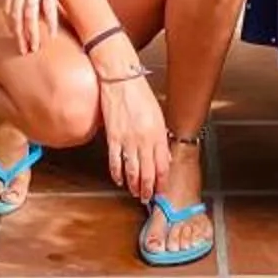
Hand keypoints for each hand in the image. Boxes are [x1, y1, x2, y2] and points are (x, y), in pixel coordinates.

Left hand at [6, 0, 71, 54]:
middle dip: (19, 34)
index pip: (7, 6)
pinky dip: (47, 22)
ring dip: (31, 34)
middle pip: (15, 14)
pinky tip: (50, 34)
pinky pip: (46, 6)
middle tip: (23, 50)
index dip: (11, 24)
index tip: (16, 36)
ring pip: (29, 14)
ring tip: (34, 48)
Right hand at [96, 63, 169, 203]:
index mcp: (157, 134)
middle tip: (147, 198)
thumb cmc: (139, 94)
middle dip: (148, 189)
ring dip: (134, 186)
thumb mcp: (157, 115)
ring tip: (135, 193)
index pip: (163, 166)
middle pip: (148, 173)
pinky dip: (117, 174)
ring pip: (132, 171)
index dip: (162, 182)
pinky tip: (119, 180)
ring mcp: (128, 140)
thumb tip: (164, 157)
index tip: (162, 190)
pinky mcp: (113, 137)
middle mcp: (144, 140)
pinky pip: (115, 162)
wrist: (120, 79)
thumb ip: (161, 138)